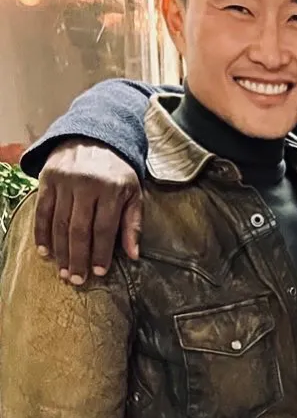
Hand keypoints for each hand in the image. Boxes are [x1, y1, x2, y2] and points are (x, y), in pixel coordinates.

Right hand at [34, 141, 141, 284]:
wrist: (94, 137)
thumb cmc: (117, 171)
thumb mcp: (133, 193)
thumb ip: (133, 223)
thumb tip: (133, 255)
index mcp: (111, 189)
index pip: (104, 228)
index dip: (101, 253)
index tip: (98, 273)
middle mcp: (86, 185)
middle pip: (79, 229)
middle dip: (78, 258)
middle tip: (76, 280)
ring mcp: (64, 182)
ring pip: (59, 223)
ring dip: (60, 251)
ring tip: (63, 271)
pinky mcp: (47, 180)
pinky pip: (42, 211)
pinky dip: (41, 233)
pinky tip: (45, 251)